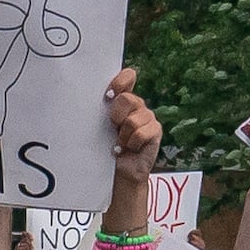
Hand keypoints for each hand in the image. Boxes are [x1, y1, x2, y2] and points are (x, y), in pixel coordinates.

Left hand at [103, 62, 158, 183]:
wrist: (118, 171)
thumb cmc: (105, 148)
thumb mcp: (99, 126)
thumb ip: (100, 110)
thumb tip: (94, 98)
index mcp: (122, 99)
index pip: (127, 77)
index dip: (120, 82)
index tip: (108, 95)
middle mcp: (136, 105)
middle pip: (127, 99)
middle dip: (116, 116)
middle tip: (113, 128)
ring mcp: (148, 117)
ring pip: (132, 121)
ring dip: (122, 136)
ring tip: (120, 143)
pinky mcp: (155, 130)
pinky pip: (140, 133)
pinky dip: (131, 144)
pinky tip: (129, 149)